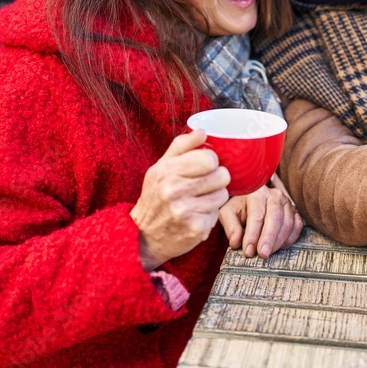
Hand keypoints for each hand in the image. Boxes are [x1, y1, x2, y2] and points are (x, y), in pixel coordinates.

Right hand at [130, 128, 230, 270]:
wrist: (143, 236)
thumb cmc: (155, 197)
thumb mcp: (160, 167)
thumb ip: (181, 146)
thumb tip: (202, 131)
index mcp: (167, 172)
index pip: (209, 159)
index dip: (211, 161)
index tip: (204, 166)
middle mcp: (175, 191)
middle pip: (222, 176)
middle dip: (217, 178)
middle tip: (204, 184)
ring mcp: (186, 212)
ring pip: (223, 195)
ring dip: (215, 196)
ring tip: (199, 199)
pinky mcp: (197, 229)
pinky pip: (217, 214)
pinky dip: (210, 214)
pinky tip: (196, 214)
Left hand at [218, 174, 303, 258]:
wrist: (250, 197)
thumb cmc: (238, 206)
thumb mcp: (228, 213)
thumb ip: (230, 226)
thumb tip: (235, 242)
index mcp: (256, 193)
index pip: (256, 215)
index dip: (253, 235)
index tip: (248, 251)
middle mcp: (274, 195)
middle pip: (275, 216)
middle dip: (269, 238)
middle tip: (262, 254)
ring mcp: (286, 202)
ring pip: (288, 222)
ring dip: (279, 241)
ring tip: (267, 253)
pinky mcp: (294, 211)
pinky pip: (297, 225)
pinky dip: (290, 238)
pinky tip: (280, 247)